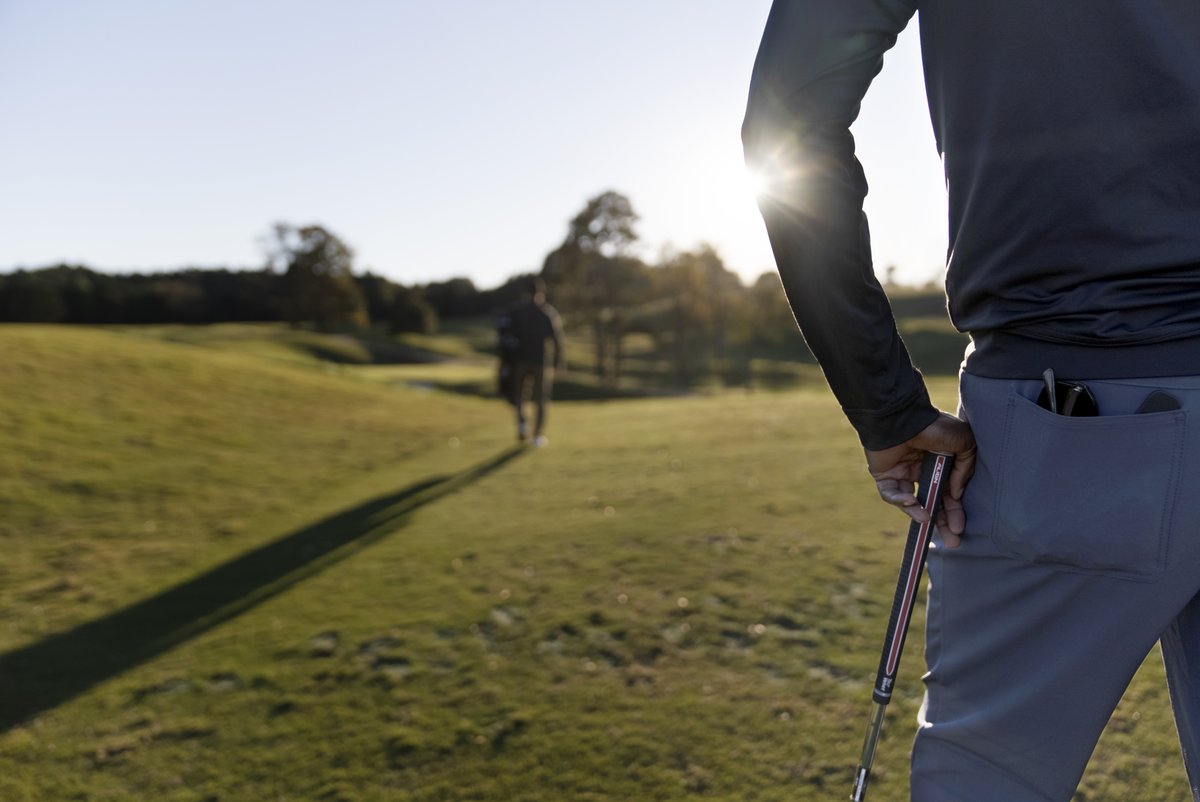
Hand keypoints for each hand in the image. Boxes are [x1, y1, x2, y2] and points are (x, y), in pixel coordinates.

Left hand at [865, 412, 976, 546]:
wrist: (904, 416)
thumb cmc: (935, 426)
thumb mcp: (965, 443)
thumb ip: (965, 469)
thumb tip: (956, 494)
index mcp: (940, 464)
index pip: (948, 495)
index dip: (955, 511)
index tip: (960, 527)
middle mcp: (921, 470)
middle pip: (932, 503)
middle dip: (943, 522)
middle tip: (953, 541)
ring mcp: (902, 473)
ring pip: (910, 502)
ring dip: (919, 514)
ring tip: (929, 522)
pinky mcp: (884, 475)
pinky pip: (890, 493)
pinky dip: (900, 500)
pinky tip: (911, 503)